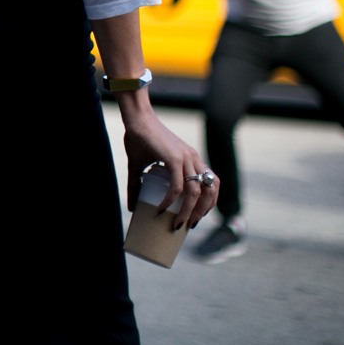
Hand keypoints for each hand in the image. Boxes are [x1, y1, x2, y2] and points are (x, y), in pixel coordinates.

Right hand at [121, 109, 217, 229]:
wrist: (136, 119)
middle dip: (201, 212)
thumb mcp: (140, 167)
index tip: (196, 217)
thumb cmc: (138, 139)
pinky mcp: (174, 158)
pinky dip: (171, 199)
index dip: (209, 203)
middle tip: (188, 225)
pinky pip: (178, 185)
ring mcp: (186, 158)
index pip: (212, 184)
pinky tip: (162, 208)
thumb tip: (131, 208)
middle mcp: (194, 159)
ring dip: (189, 211)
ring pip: (196, 192)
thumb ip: (137, 186)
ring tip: (177, 223)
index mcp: (192, 160)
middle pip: (210, 191)